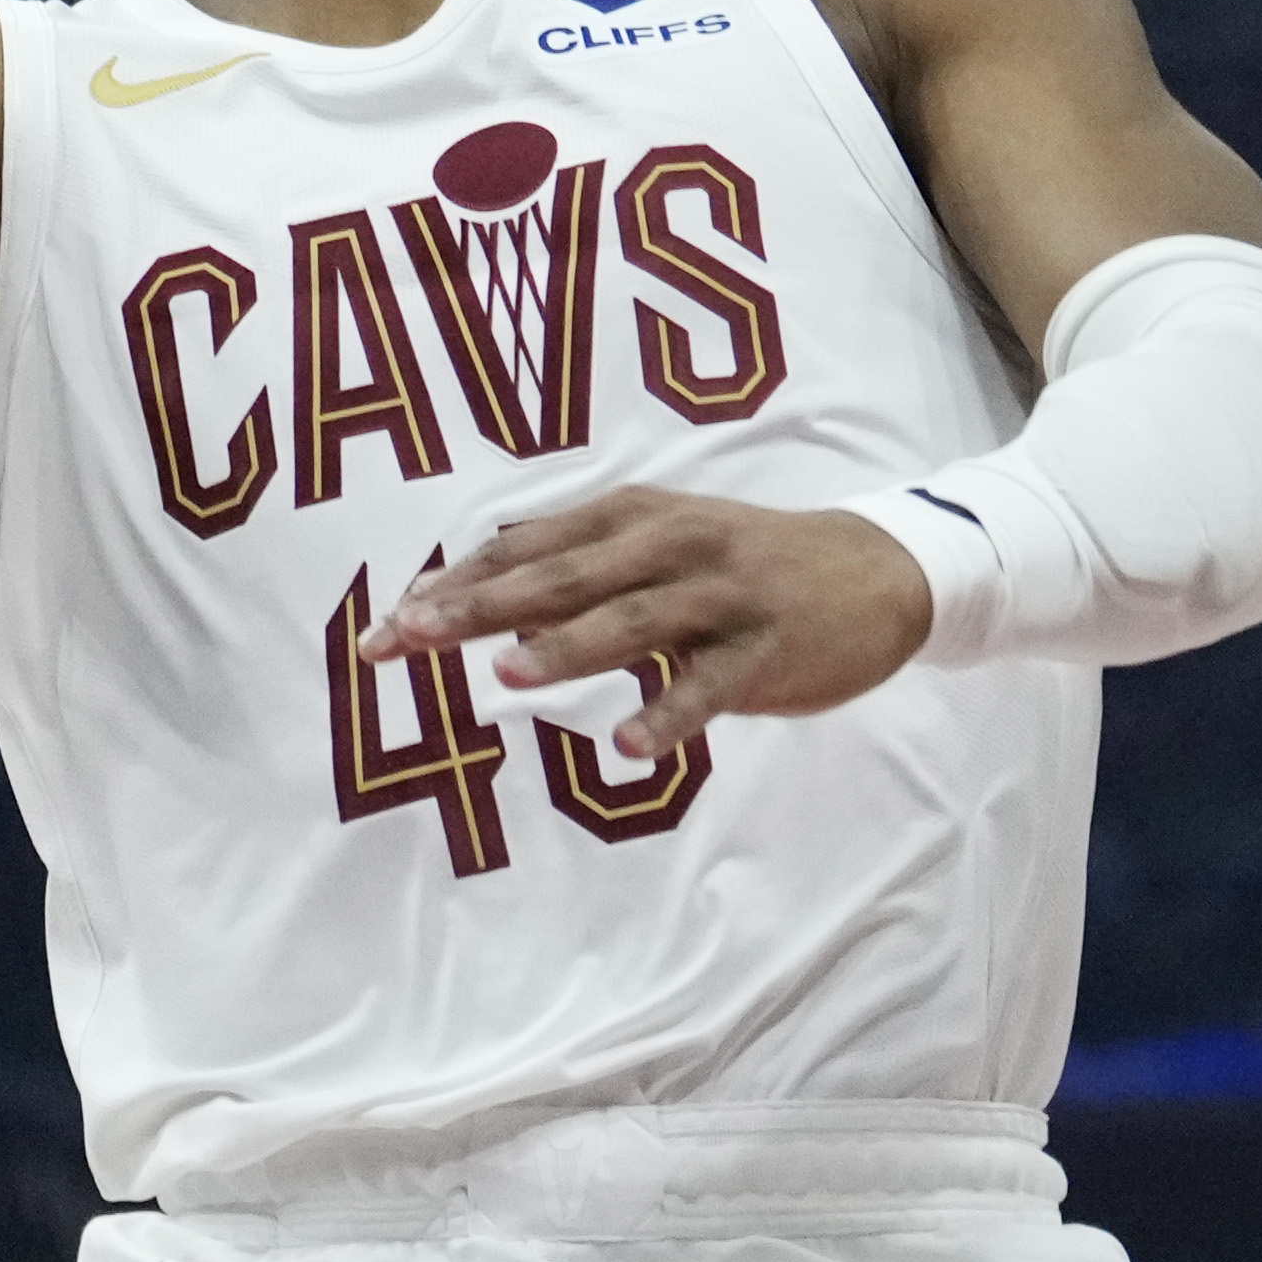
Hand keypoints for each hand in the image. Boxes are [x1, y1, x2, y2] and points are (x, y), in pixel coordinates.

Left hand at [368, 487, 936, 763]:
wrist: (875, 570)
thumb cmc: (743, 565)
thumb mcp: (661, 547)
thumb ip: (579, 574)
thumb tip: (478, 607)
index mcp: (633, 516)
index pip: (526, 548)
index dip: (455, 585)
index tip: (387, 628)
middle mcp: (671, 544)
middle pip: (563, 576)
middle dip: (481, 607)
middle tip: (412, 636)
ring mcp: (722, 595)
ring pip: (633, 619)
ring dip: (568, 646)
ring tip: (505, 674)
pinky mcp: (767, 647)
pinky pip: (710, 684)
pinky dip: (669, 713)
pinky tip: (628, 745)